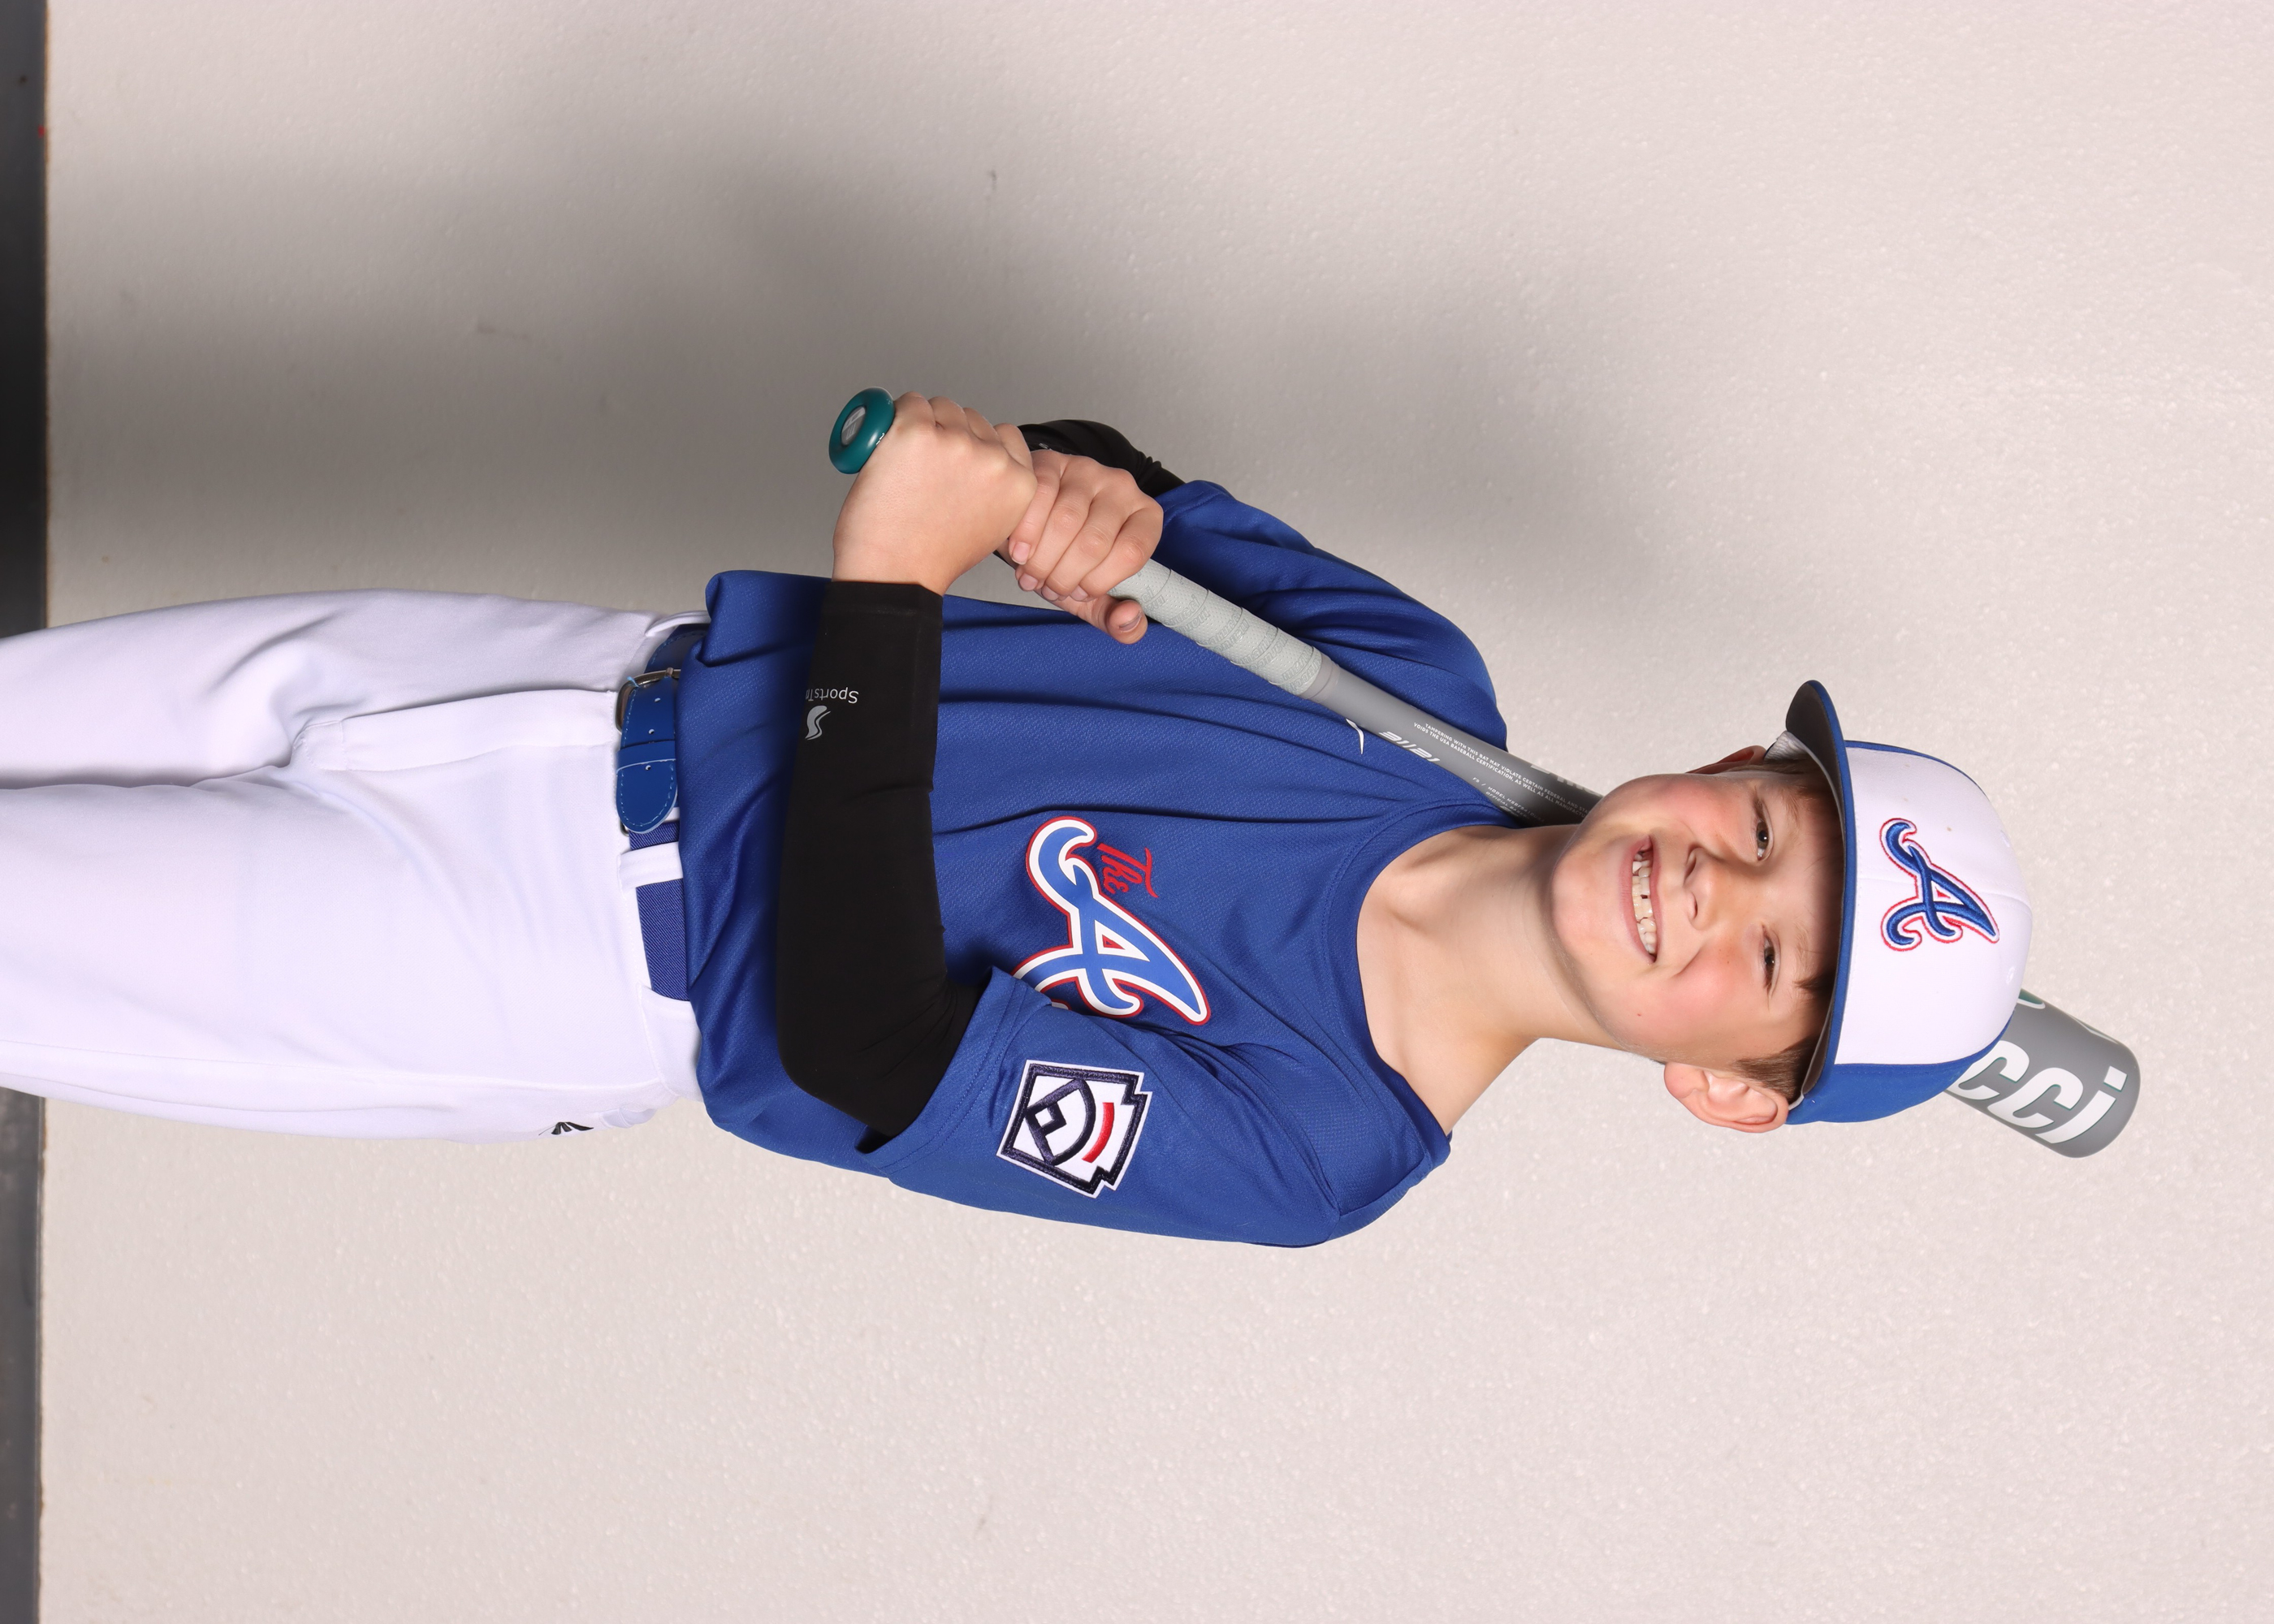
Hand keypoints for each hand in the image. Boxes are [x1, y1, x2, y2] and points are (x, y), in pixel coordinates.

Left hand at [831, 393, 1036, 594]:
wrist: (894, 574)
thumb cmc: (931, 558)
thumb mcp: (989, 526)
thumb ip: (992, 489)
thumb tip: (972, 461)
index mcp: (1019, 484)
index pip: (1006, 436)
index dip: (979, 441)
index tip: (960, 451)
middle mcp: (993, 460)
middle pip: (971, 417)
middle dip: (948, 432)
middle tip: (925, 465)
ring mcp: (955, 443)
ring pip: (940, 406)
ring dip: (923, 421)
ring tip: (906, 461)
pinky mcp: (916, 432)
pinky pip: (908, 403)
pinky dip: (895, 417)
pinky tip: (889, 445)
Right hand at [999, 449, 1160, 644]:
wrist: (1034, 523)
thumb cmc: (1068, 558)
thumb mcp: (1091, 593)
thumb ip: (1113, 616)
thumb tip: (1129, 620)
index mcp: (1145, 517)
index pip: (1132, 553)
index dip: (1098, 582)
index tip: (1077, 593)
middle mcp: (1123, 487)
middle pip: (1095, 541)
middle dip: (1064, 576)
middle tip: (1047, 587)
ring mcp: (1088, 470)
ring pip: (1066, 521)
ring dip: (1042, 560)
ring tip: (1031, 574)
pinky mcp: (1053, 461)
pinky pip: (1040, 496)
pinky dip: (1025, 533)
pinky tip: (1018, 552)